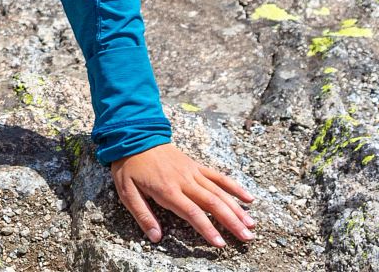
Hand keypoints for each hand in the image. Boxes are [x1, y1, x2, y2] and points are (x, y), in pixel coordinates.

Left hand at [111, 143, 254, 247]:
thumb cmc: (130, 167)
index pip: (192, 212)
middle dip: (231, 222)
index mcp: (167, 190)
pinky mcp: (196, 166)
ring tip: (251, 225)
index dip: (207, 229)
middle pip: (212, 203)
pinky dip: (234, 187)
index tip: (220, 243)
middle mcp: (184, 181)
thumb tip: (156, 237)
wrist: (134, 135)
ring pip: (219, 192)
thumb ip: (142, 215)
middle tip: (247, 238)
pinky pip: (218, 177)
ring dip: (237, 209)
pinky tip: (248, 198)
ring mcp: (193, 172)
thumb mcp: (127, 192)